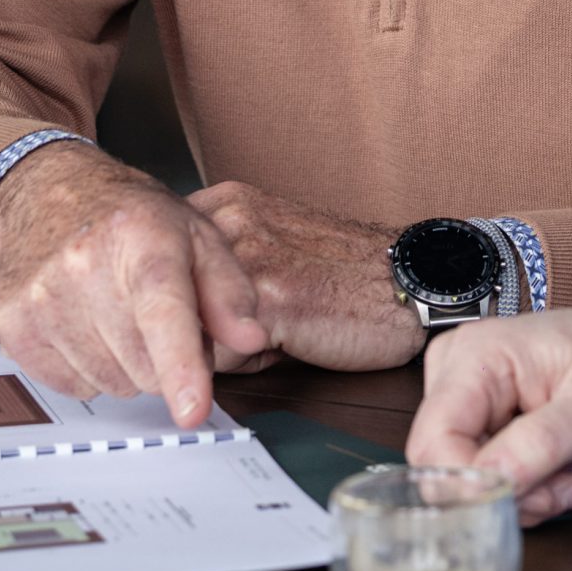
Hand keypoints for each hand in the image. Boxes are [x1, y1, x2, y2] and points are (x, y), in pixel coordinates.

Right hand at [0, 144, 268, 427]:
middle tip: (157, 317)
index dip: (181, 365)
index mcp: (142, 237)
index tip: (192, 410)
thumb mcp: (198, 236)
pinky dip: (88, 369)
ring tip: (120, 316)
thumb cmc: (133, 219)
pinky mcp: (12, 323)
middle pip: (144, 365)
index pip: (164, 311)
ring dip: (127, 366)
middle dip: (164, 358)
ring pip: (110, 382)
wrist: (49, 193)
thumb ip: (231, 291)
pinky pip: (71, 385)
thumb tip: (252, 338)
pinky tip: (87, 326)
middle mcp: (83, 263)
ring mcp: (41, 295)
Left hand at [187, 184, 423, 370]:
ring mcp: (246, 257)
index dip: (182, 305)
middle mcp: (229, 222)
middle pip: (164, 299)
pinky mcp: (268, 301)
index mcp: (227, 204)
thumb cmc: (351, 275)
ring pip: (186, 329)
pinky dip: (246, 365)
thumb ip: (222, 269)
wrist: (413, 280)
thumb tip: (174, 318)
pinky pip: (217, 356)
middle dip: (196, 328)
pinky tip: (288, 344)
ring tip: (273, 335)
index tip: (207, 317)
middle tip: (249, 329)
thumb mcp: (276, 247)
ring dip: (220, 347)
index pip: (158, 266)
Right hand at [405, 294, 571, 522]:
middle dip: (511, 491)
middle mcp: (463, 377)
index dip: (470, 485)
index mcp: (476, 355)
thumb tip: (488, 484)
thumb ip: (540, 444)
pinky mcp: (496, 428)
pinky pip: (493, 481)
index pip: (433, 442)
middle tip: (569, 485)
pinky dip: (534, 490)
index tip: (531, 499)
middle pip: (448, 468)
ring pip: (470, 483)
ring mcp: (478, 404)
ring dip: (530, 494)